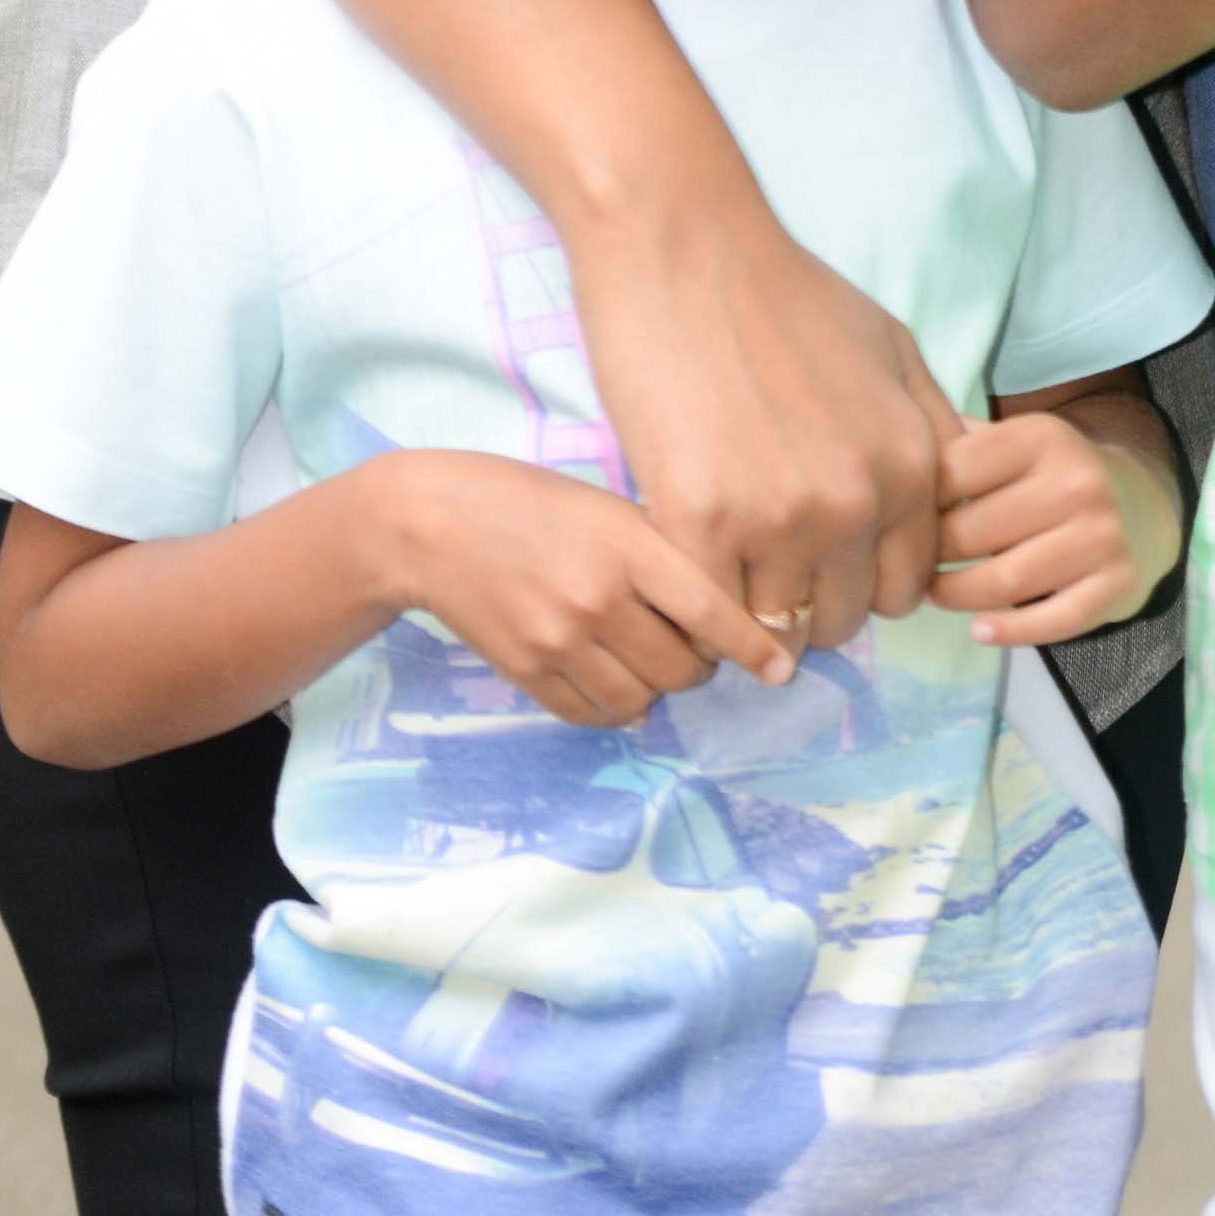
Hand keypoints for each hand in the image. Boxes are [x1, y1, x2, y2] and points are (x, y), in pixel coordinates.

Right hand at [379, 451, 798, 727]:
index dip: (753, 646)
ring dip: (656, 687)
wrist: (431, 523)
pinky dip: (614, 706)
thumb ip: (659, 555)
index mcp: (626, 543)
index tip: (782, 669)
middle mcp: (597, 596)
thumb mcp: (606, 506)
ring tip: (643, 654)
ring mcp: (558, 640)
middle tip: (688, 641)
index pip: (710, 608)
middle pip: (683, 668)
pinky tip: (609, 675)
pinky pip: (593, 715)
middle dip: (698, 664)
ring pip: (642, 699)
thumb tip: (715, 622)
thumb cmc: (529, 500)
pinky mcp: (526, 671)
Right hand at [575, 204, 957, 654]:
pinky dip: (705, 601)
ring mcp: (778, 519)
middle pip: (842, 617)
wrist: (686, 249)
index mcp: (908, 465)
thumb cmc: (785, 290)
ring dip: (754, 605)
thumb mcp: (892, 346)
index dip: (863, 580)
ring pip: (777, 627)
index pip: (904, 589)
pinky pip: (714, 612)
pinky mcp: (700, 523)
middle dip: (812, 598)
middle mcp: (855, 503)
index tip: (828, 558)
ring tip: (728, 559)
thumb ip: (935, 427)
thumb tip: (959, 492)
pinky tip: (693, 556)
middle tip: (771, 558)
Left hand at [928, 408, 1176, 647]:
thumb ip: (957, 444)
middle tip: (914, 564)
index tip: (904, 519)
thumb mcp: (1012, 443)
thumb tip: (890, 459)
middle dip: (931, 555)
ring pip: (1003, 582)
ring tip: (938, 593)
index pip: (954, 473)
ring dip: (956, 596)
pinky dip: (1008, 631)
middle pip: (971, 532)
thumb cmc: (1050, 475)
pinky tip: (980, 629)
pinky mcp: (1117, 584)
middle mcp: (1077, 481)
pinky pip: (1051, 621)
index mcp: (1042, 435)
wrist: (1138, 506)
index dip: (919, 502)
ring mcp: (1101, 536)